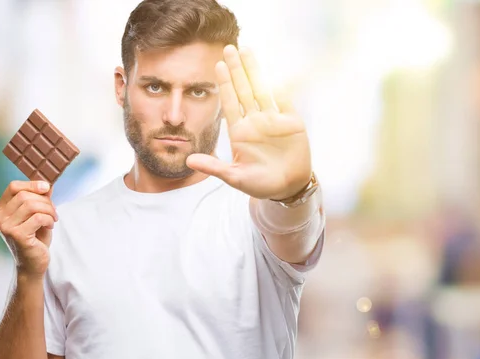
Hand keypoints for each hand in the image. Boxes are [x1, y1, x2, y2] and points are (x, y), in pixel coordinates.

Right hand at [0, 180, 57, 277]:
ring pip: (32, 205)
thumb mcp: (38, 214)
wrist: (34, 263)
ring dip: (49, 210)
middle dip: (45, 201)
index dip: (32, 184)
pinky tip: (50, 226)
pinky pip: (38, 218)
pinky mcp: (16, 235)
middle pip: (25, 195)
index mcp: (0, 209)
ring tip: (53, 219)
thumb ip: (40, 199)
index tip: (47, 187)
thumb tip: (47, 184)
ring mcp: (6, 226)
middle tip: (53, 212)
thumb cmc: (35, 238)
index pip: (13, 187)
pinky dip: (49, 220)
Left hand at [186, 45, 311, 199]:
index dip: (224, 84)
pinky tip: (274, 73)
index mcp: (240, 132)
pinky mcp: (292, 123)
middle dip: (237, 70)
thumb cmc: (260, 184)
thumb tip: (187, 161)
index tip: (217, 66)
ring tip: (247, 51)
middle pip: (244, 90)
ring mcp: (273, 121)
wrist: (288, 188)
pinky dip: (281, 88)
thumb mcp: (235, 177)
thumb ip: (213, 167)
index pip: (230, 103)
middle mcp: (255, 122)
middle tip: (229, 48)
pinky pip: (285, 102)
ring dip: (255, 71)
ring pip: (262, 90)